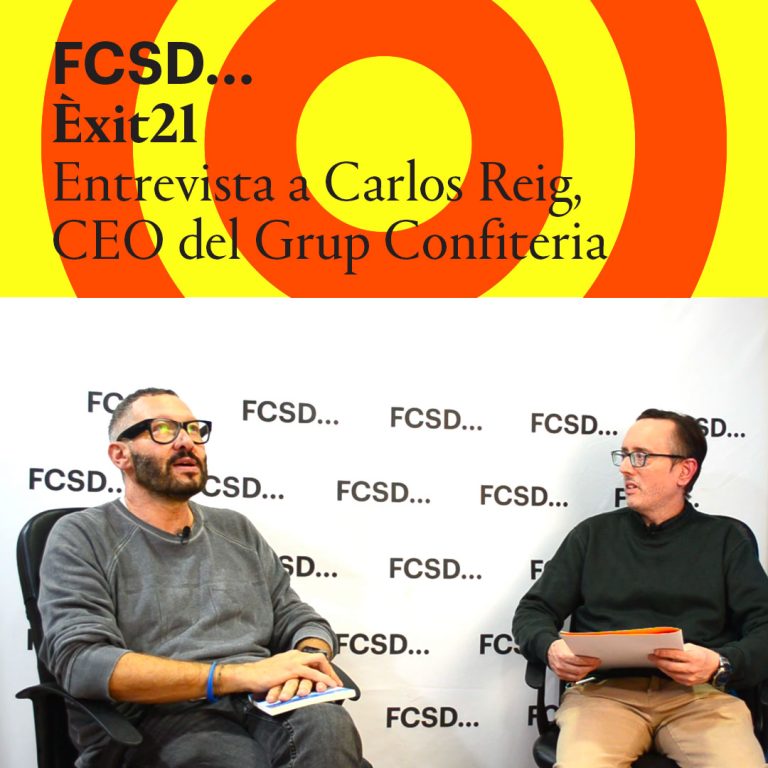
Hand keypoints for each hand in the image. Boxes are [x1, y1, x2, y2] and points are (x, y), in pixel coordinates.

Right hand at [225, 649, 342, 701]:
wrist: (249, 675)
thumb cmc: (261, 676)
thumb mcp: (278, 671)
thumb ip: (289, 674)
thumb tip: (298, 683)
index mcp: (292, 655)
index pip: (312, 658)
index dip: (323, 667)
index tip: (329, 677)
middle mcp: (295, 655)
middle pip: (319, 658)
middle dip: (330, 670)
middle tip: (336, 682)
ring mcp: (294, 661)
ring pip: (319, 663)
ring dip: (329, 674)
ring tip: (336, 685)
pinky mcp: (292, 670)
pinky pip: (313, 674)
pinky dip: (323, 680)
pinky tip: (329, 687)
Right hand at [547, 638, 600, 681]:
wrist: (547, 650)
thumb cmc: (558, 646)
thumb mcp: (567, 643)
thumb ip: (577, 647)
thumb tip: (590, 650)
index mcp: (563, 655)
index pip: (579, 661)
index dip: (590, 661)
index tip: (596, 660)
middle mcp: (561, 665)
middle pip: (579, 670)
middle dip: (590, 667)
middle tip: (596, 664)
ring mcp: (560, 671)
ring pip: (577, 676)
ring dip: (586, 673)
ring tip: (590, 668)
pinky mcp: (560, 676)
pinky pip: (572, 679)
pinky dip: (579, 676)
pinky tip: (583, 672)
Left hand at [649, 643, 719, 685]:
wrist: (716, 668)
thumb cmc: (703, 655)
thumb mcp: (693, 647)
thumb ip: (680, 649)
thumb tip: (666, 648)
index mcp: (692, 657)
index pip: (675, 655)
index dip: (663, 653)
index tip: (655, 651)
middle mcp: (691, 668)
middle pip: (671, 666)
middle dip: (658, 661)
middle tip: (651, 657)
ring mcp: (690, 677)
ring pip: (671, 673)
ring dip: (661, 668)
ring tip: (655, 662)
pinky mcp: (690, 683)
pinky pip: (676, 678)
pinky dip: (668, 673)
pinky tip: (663, 668)